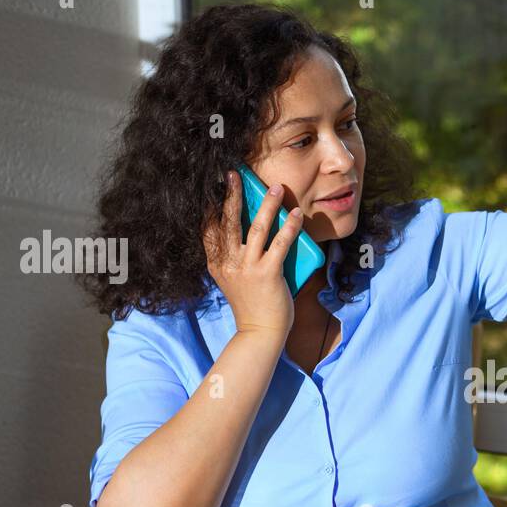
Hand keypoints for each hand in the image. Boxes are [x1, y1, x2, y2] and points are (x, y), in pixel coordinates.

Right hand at [202, 170, 301, 339]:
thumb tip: (251, 229)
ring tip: (275, 188)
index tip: (213, 185)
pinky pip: (280, 244)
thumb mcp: (234, 279)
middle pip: (228, 221)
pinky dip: (289, 227)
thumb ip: (235, 258)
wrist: (260, 333)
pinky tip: (296, 214)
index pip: (209, 228)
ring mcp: (247, 268)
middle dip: (231, 194)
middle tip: (234, 173)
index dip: (211, 205)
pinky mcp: (268, 274)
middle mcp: (228, 263)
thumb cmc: (252, 306)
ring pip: (256, 228)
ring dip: (267, 205)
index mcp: (217, 264)